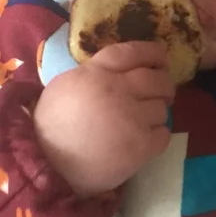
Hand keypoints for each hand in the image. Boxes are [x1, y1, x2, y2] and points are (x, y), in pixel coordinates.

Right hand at [32, 41, 174, 197]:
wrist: (50, 164)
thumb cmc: (52, 127)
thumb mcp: (66, 86)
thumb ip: (94, 75)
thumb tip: (118, 74)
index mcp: (96, 73)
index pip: (132, 52)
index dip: (151, 53)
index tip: (160, 57)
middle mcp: (118, 91)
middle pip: (156, 79)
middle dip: (165, 84)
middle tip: (164, 92)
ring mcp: (132, 118)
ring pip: (161, 108)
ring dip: (158, 113)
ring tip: (147, 119)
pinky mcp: (141, 145)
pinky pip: (164, 134)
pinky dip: (159, 135)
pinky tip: (148, 138)